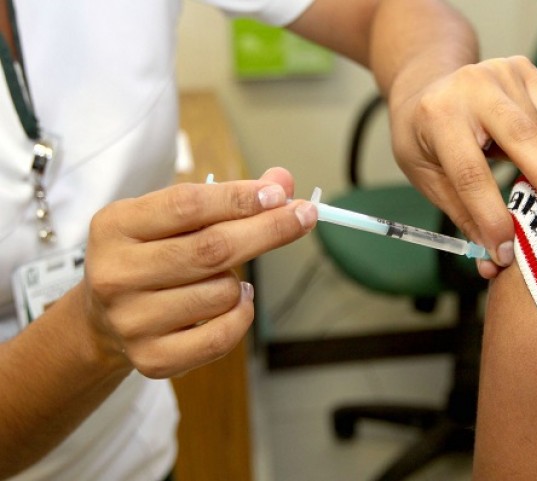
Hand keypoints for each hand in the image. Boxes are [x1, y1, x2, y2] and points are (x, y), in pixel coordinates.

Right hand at [79, 167, 315, 377]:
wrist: (104, 318)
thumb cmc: (150, 255)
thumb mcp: (172, 218)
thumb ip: (225, 198)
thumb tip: (283, 183)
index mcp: (115, 226)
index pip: (188, 204)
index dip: (240, 198)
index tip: (279, 194)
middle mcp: (116, 274)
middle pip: (211, 249)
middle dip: (268, 230)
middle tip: (303, 217)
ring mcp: (131, 321)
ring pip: (222, 293)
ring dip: (242, 283)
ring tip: (226, 278)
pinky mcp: (152, 359)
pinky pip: (222, 336)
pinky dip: (242, 316)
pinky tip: (234, 303)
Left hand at [388, 56, 536, 277]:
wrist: (426, 86)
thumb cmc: (423, 139)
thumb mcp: (427, 176)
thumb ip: (462, 215)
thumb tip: (492, 262)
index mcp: (438, 116)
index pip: (470, 173)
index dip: (491, 216)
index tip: (507, 251)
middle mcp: (473, 86)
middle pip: (523, 138)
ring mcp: (503, 72)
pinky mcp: (525, 69)